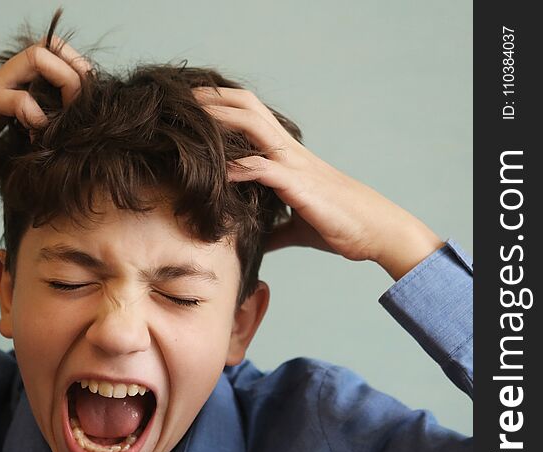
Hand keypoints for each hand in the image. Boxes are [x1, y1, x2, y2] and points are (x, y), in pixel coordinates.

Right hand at [0, 37, 89, 201]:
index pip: (49, 68)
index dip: (74, 79)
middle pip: (50, 52)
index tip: (86, 109)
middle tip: (88, 106)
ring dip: (63, 83)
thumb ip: (18, 153)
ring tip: (68, 117)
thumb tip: (46, 168)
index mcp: (5, 96)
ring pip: (37, 60)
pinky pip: (15, 98)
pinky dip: (35, 115)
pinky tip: (38, 138)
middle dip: (79, 73)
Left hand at [192, 87, 443, 279]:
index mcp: (289, 158)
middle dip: (216, 100)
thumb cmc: (342, 225)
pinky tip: (219, 171)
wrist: (379, 231)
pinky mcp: (301, 186)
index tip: (195, 107)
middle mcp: (291, 153)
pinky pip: (265, 169)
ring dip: (223, 120)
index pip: (253, 117)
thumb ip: (276, 229)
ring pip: (255, 128)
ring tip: (191, 118)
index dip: (225, 106)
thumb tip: (257, 241)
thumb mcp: (299, 227)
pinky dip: (240, 167)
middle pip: (249, 109)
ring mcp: (296, 166)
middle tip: (183, 98)